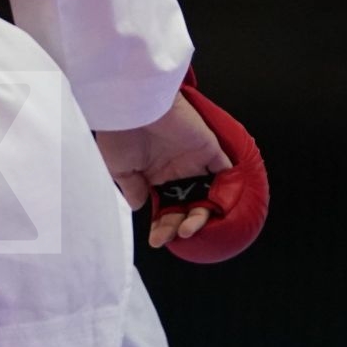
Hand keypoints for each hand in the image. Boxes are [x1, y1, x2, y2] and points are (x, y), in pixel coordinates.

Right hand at [96, 91, 232, 249]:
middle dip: (181, 225)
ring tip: (190, 229)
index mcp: (153, 175)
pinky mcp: (209, 150)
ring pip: (205, 195)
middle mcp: (174, 170)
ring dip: (201, 215)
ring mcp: (193, 161)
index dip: (163, 226)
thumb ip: (132, 188)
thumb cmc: (121, 134)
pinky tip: (220, 209)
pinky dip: (227, 189)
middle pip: (185, 205)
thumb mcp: (119, 168)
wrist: (134, 106)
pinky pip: (225, 172)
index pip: (164, 207)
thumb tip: (140, 206)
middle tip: (176, 235)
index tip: (158, 240)